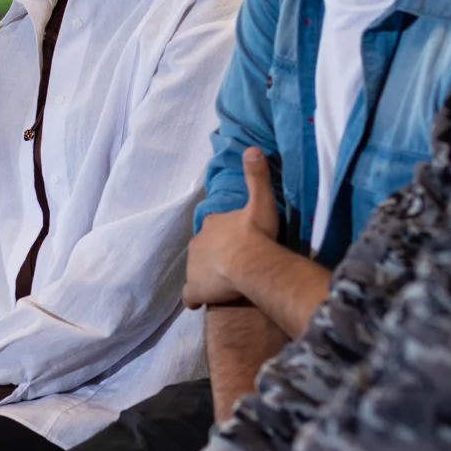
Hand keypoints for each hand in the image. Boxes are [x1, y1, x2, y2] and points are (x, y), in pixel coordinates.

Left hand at [184, 147, 279, 308]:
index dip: (224, 234)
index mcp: (212, 223)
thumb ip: (256, 176)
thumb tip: (252, 149)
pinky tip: (199, 301)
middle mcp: (198, 242)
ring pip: (197, 269)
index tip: (236, 240)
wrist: (248, 262)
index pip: (215, 226)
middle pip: (204, 247)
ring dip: (206, 274)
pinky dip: (194, 296)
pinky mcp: (194, 288)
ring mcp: (193, 266)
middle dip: (214, 254)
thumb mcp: (260, 201)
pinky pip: (190, 294)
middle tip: (232, 263)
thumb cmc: (255, 234)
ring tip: (222, 283)